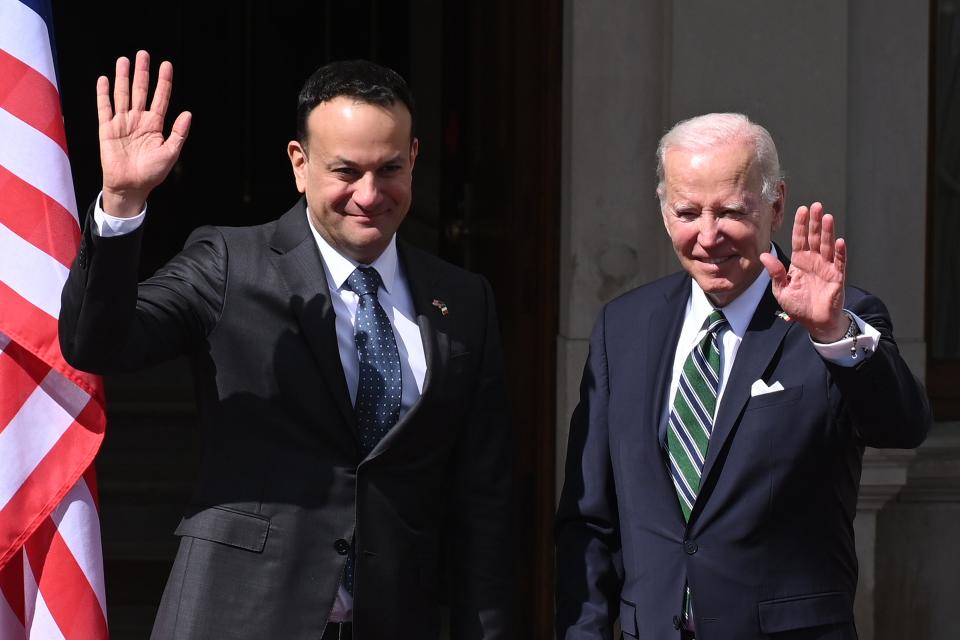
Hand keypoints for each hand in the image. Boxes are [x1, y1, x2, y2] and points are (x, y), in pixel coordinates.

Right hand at [98, 50, 191, 216]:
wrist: (131, 187)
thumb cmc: (152, 173)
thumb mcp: (170, 153)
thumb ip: (178, 133)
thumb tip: (188, 113)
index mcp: (155, 125)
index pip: (160, 98)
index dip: (164, 82)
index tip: (166, 65)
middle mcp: (139, 120)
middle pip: (141, 91)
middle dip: (143, 73)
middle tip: (144, 54)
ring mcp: (122, 123)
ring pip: (123, 95)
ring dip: (123, 78)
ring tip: (125, 60)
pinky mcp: (107, 129)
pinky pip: (105, 108)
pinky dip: (104, 94)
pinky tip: (104, 79)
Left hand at [759, 202, 847, 341]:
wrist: (815, 322)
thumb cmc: (798, 306)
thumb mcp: (781, 290)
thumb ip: (775, 272)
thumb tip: (763, 255)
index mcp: (799, 262)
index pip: (799, 239)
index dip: (800, 225)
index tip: (801, 209)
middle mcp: (814, 261)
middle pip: (814, 238)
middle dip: (814, 222)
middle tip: (816, 206)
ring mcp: (827, 267)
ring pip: (828, 246)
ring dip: (827, 232)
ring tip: (826, 217)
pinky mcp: (837, 277)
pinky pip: (840, 262)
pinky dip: (840, 252)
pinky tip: (840, 241)